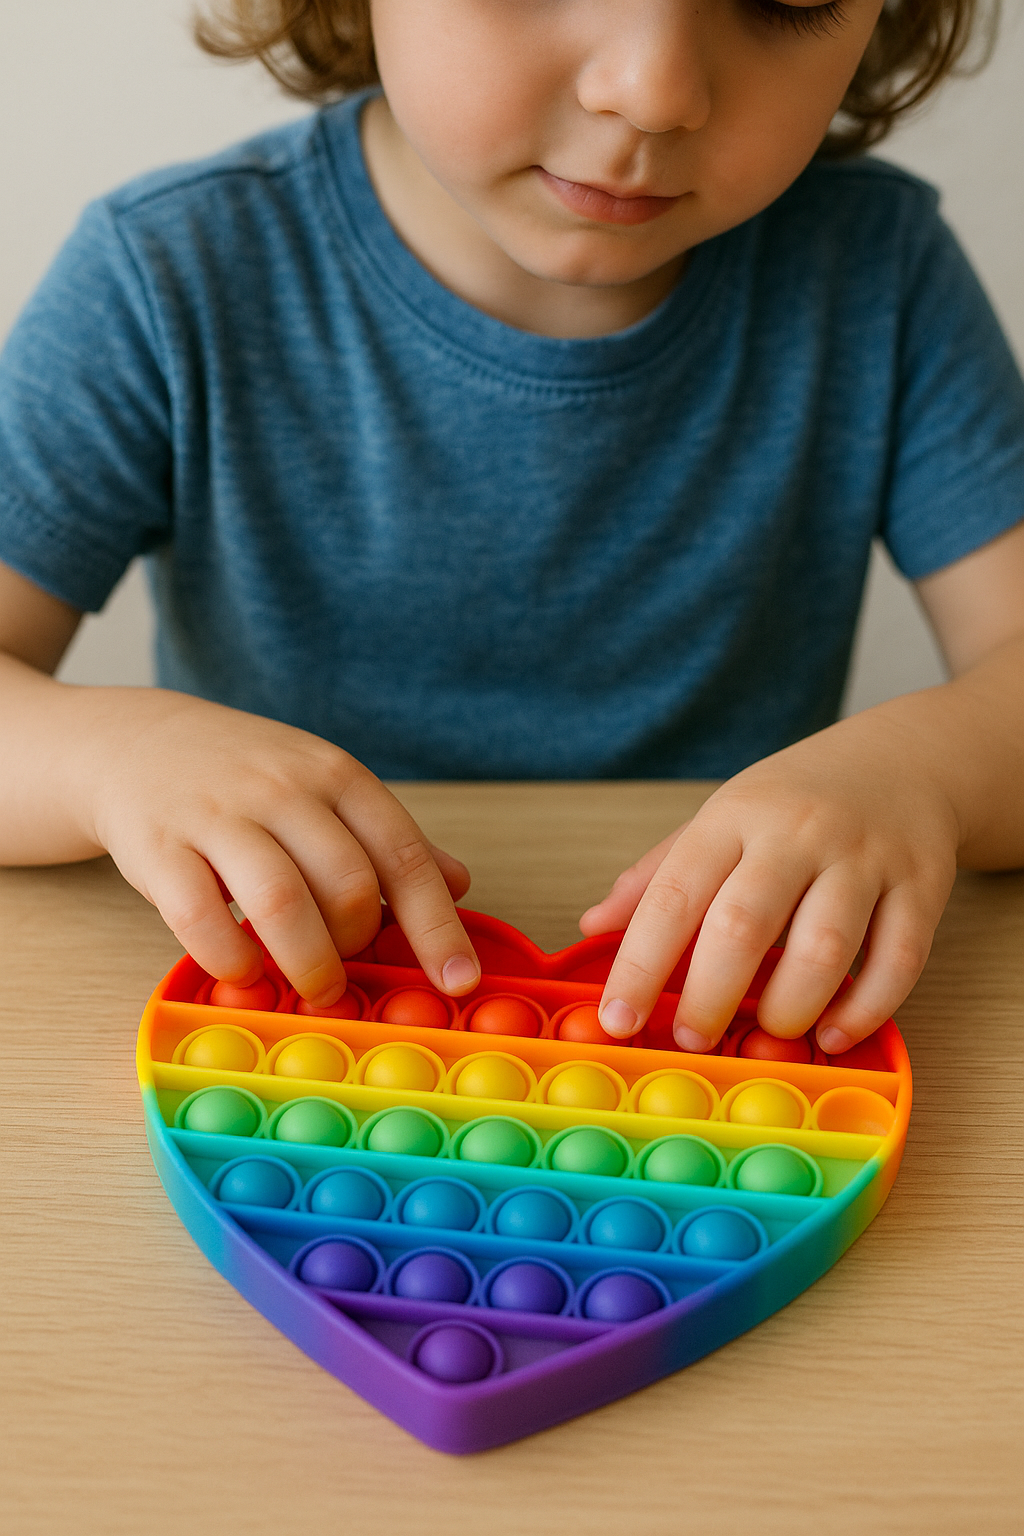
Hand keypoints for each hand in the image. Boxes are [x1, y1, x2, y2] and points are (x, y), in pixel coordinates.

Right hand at [78, 690, 478, 1004]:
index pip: (404, 856)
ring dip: (307, 962)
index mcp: (337, 777)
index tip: (459, 980)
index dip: (438, 927)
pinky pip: (200, 917)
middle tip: (346, 969)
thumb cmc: (245, 778)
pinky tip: (243, 969)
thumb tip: (460, 884)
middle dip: (357, 945)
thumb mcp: (325, 788)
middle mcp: (283, 790)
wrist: (136, 742)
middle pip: (348, 884)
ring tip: (311, 986)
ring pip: (280, 901)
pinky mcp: (159, 847)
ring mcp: (219, 815)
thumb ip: (386, 841)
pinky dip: (230, 958)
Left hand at [579, 711, 959, 1053]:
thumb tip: (593, 926)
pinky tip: (833, 1033)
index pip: (674, 895)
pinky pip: (897, 960)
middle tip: (692, 1039)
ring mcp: (864, 858)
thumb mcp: (718, 822)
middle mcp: (797, 833)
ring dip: (788, 1008)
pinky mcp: (920, 886)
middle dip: (710, 996)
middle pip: (744, 925)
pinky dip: (865, 1009)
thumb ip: (658, 876)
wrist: (902, 760)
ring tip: (764, 1036)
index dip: (640, 964)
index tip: (617, 1019)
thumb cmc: (795, 802)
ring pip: (824, 947)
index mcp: (733, 818)